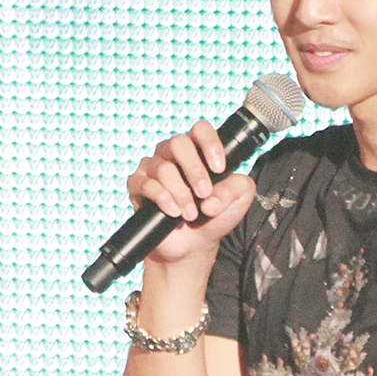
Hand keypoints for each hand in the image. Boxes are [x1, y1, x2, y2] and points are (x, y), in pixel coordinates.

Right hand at [126, 119, 255, 264]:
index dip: (210, 144)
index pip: (200, 129)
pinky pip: (146, 185)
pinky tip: (174, 213)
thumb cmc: (215, 216)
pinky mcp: (137, 186)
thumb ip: (238, 187)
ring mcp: (153, 168)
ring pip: (164, 168)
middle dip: (194, 170)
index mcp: (198, 151)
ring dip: (182, 194)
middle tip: (204, 193)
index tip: (219, 169)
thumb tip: (213, 196)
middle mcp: (173, 154)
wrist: (194, 245)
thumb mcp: (239, 200)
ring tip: (191, 214)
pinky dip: (163, 200)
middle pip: (178, 143)